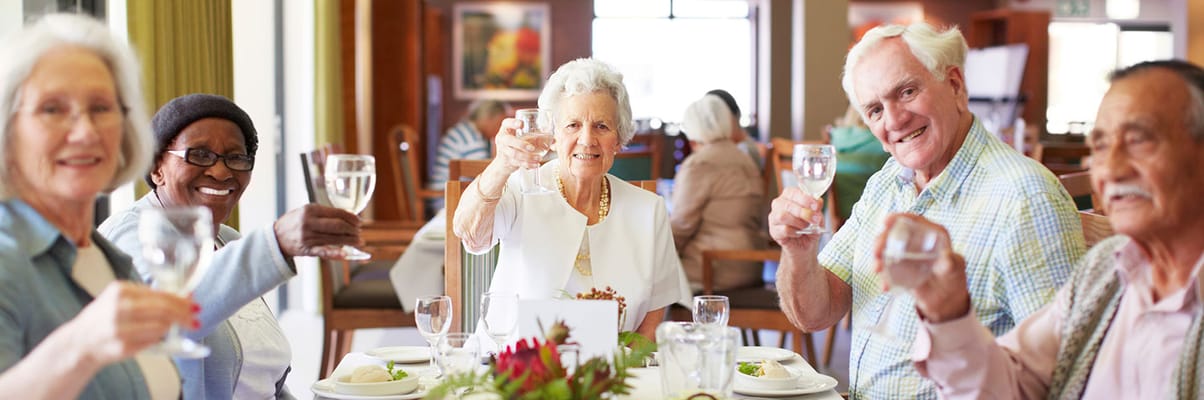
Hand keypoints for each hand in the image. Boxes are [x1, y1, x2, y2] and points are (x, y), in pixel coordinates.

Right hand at [68, 282, 195, 367]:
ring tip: (177, 327)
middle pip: (164, 310)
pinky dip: (160, 338)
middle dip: (184, 315)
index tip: (194, 304)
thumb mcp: (121, 298)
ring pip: (161, 326)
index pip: (161, 294)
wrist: (79, 342)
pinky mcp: (122, 346)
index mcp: (120, 290)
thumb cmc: (103, 318)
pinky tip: (159, 337)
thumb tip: (184, 296)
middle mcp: (119, 308)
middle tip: (194, 319)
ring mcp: (120, 328)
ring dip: (173, 327)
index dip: (181, 301)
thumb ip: (148, 297)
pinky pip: (152, 341)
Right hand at [273, 204, 362, 257]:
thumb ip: (324, 213)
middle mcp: (309, 223)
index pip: (337, 213)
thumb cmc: (295, 222)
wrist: (277, 237)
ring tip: (359, 242)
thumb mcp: (307, 211)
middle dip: (352, 230)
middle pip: (338, 226)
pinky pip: (323, 251)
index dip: (351, 218)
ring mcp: (308, 237)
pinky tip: (345, 254)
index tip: (359, 221)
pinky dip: (335, 253)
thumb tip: (348, 216)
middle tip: (360, 232)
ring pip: (334, 238)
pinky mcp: (307, 249)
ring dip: (350, 241)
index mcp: (311, 210)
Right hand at [492, 118, 549, 173]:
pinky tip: (536, 165)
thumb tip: (554, 139)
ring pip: (514, 154)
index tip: (522, 124)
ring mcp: (503, 150)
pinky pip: (517, 163)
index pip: (506, 123)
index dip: (513, 123)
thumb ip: (536, 136)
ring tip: (539, 158)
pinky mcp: (507, 161)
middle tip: (532, 148)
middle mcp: (502, 139)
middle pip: (509, 140)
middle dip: (521, 144)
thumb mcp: (522, 137)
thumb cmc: (516, 145)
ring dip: (528, 157)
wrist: (503, 162)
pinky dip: (528, 164)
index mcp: (506, 129)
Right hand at [768, 187, 824, 248]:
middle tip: (815, 219)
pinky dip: (794, 232)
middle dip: (804, 212)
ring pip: (782, 216)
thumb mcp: (818, 215)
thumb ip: (817, 208)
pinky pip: (783, 230)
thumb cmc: (810, 226)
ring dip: (798, 222)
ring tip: (806, 227)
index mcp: (789, 195)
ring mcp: (774, 217)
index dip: (805, 199)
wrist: (805, 245)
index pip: (793, 192)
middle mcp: (779, 204)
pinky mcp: (773, 231)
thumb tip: (818, 202)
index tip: (816, 206)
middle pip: (787, 204)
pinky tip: (798, 234)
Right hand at [870, 214, 969, 322]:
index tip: (886, 221)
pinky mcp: (899, 269)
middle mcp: (916, 241)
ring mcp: (906, 255)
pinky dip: (883, 276)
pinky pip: (887, 269)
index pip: (913, 221)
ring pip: (886, 249)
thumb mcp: (955, 269)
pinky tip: (886, 286)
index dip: (898, 218)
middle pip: (894, 234)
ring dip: (878, 257)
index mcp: (931, 234)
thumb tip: (946, 258)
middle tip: (877, 252)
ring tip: (878, 269)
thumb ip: (951, 263)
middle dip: (881, 240)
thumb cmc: (953, 279)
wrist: (946, 300)